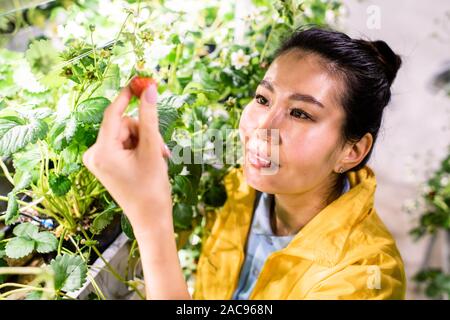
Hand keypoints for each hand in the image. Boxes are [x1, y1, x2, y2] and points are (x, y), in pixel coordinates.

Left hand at [82, 84, 172, 233]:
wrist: (151, 218)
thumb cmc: (152, 187)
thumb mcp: (152, 148)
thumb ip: (150, 117)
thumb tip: (149, 89)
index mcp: (102, 151)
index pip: (113, 114)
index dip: (127, 96)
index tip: (139, 81)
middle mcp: (94, 154)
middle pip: (123, 125)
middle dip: (145, 133)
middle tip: (161, 149)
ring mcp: (99, 160)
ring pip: (126, 134)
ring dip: (145, 142)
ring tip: (158, 158)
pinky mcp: (105, 164)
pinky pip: (123, 144)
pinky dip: (139, 148)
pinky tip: (149, 161)